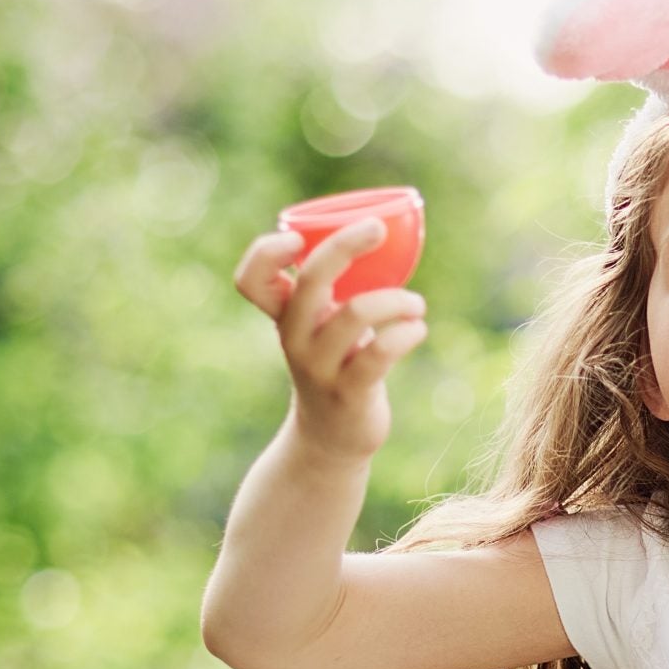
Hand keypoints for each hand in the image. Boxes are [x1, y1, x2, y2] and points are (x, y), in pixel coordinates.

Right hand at [233, 220, 428, 460]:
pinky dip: (407, 333)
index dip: (265, 253)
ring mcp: (320, 367)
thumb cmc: (336, 365)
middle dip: (344, 246)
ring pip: (355, 315)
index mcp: (284, 316)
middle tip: (377, 229)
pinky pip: (380, 354)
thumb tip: (385, 231)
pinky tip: (418, 329)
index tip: (296, 239)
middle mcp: (295, 338)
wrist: (331, 438)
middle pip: (310, 282)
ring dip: (396, 300)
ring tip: (416, 305)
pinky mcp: (349, 392)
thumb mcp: (322, 326)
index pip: (249, 280)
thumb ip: (333, 289)